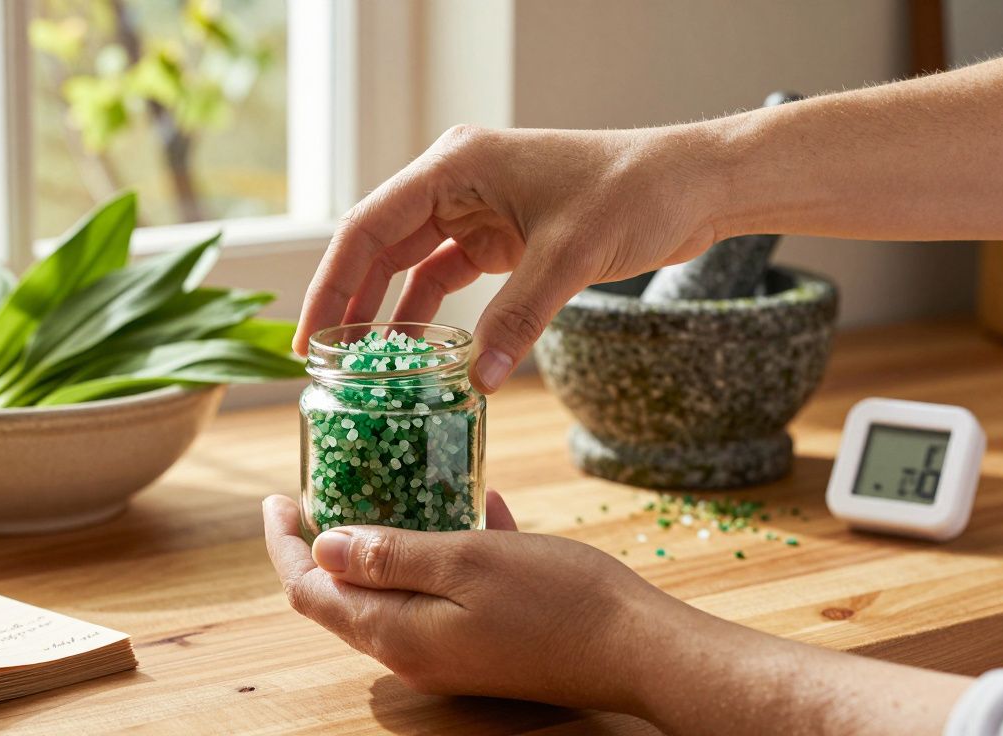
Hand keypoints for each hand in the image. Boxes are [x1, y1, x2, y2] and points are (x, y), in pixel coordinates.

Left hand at [261, 490, 677, 711]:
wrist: (638, 649)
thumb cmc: (556, 599)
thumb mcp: (465, 562)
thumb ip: (389, 555)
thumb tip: (322, 545)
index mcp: (397, 633)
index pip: (310, 591)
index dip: (286, 545)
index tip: (277, 499)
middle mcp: (413, 652)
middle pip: (344, 597)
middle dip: (329, 542)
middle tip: (332, 484)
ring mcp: (449, 653)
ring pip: (396, 591)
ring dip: (390, 542)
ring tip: (398, 485)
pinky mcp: (483, 645)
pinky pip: (446, 593)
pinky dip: (446, 552)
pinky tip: (480, 506)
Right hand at [293, 124, 723, 392]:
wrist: (692, 184)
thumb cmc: (634, 192)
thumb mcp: (569, 255)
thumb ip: (517, 318)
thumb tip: (474, 382)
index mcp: (455, 165)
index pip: (368, 226)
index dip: (331, 283)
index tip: (309, 337)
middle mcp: (456, 182)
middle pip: (378, 246)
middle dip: (350, 302)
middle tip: (324, 362)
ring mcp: (477, 208)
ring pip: (409, 263)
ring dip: (386, 311)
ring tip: (362, 365)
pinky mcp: (501, 235)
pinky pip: (446, 276)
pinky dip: (430, 313)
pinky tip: (418, 352)